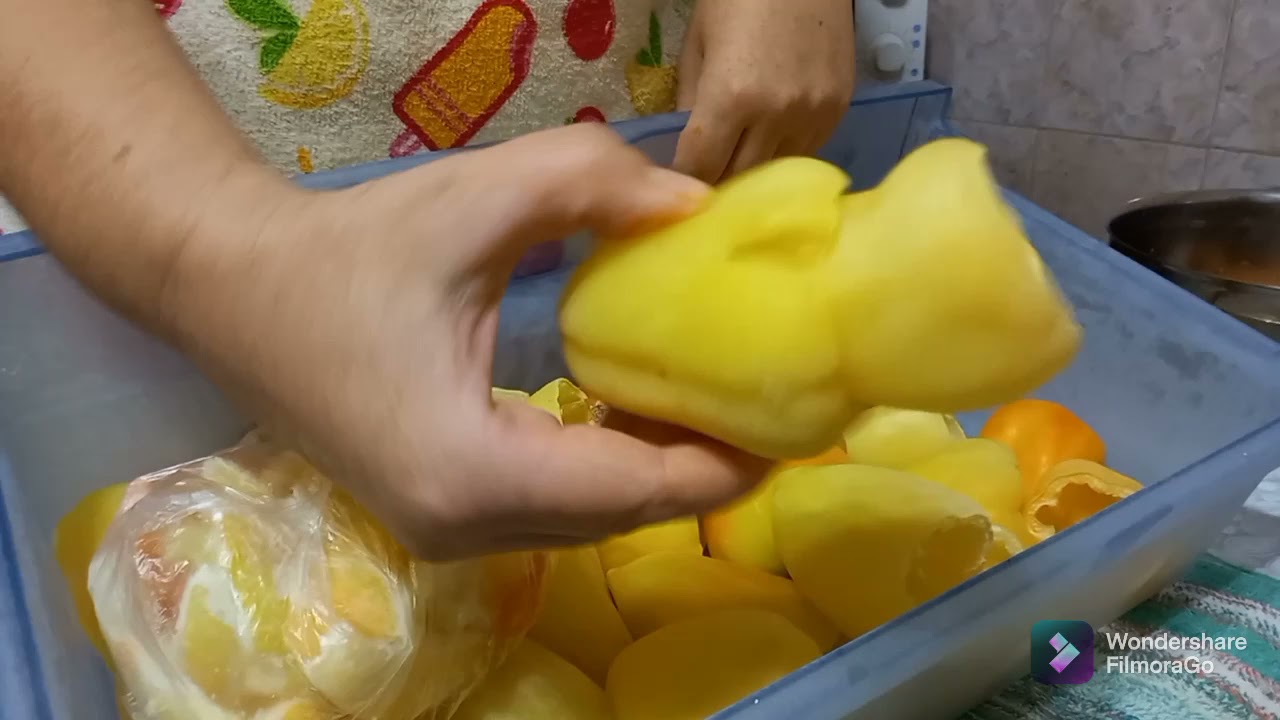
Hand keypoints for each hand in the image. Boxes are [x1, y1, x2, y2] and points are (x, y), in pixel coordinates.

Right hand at [166, 124, 768, 560]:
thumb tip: (697, 205)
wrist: (229, 288)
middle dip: (701, 469)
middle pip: (617, 516)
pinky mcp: (434, 516)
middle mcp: (459, 526)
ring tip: (722, 409)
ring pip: (584, 521)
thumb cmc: (346, 249)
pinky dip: (603, 470)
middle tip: (773, 410)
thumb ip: (589, 184)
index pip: (631, 490)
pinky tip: (637, 416)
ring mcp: (442, 533)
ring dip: (654, 471)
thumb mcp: (472, 202)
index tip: (793, 425)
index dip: (722, 463)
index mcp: (470, 470)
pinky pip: (548, 509)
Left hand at [673, 0, 856, 183]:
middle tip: (706, 176)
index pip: (700, 168)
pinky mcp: (839, 110)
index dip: (685, 178)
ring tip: (740, 158)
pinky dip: (784, 152)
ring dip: (754, 170)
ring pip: (776, 172)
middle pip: (739, 179)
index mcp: (731, 97)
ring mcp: (813, 115)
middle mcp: (775, 115)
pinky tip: (772, 137)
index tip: (679, 181)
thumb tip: (687, 150)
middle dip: (717, 180)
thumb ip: (689, 101)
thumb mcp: (698, 44)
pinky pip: (806, 151)